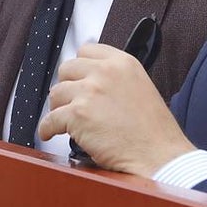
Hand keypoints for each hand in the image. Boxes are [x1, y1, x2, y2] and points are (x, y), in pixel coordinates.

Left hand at [38, 44, 195, 176]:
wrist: (159, 156)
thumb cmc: (154, 132)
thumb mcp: (141, 88)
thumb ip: (116, 78)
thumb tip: (92, 81)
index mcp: (123, 63)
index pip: (87, 50)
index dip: (79, 68)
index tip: (77, 78)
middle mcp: (105, 72)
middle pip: (67, 69)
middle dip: (67, 86)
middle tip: (70, 101)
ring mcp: (90, 92)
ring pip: (56, 93)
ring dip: (58, 108)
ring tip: (65, 120)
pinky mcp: (78, 115)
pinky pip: (50, 119)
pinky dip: (47, 128)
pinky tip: (50, 132)